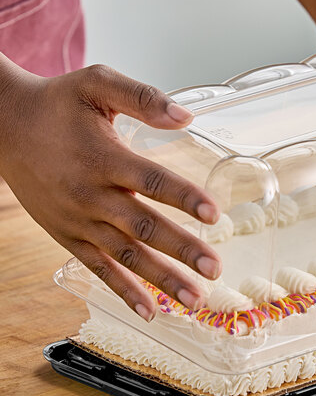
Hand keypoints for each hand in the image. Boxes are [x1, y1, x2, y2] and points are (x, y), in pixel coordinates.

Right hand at [0, 56, 221, 320]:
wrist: (3, 127)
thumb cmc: (57, 104)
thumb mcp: (97, 84)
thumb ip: (142, 97)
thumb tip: (186, 117)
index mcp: (103, 156)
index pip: (151, 180)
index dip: (184, 197)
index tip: (215, 214)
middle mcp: (91, 194)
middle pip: (143, 227)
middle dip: (182, 249)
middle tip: (215, 269)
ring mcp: (78, 221)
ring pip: (126, 256)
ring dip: (162, 279)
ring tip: (195, 299)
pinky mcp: (68, 236)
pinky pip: (99, 268)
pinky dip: (124, 291)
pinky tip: (150, 311)